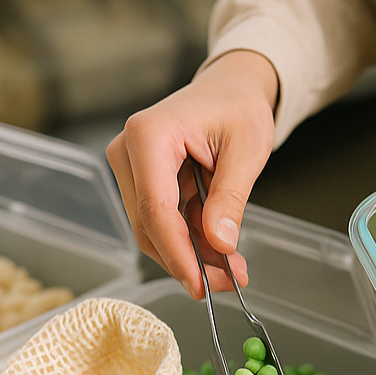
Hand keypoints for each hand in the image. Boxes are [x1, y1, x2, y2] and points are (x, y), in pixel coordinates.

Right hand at [106, 50, 278, 298]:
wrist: (230, 88)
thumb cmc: (238, 107)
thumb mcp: (247, 151)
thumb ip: (231, 199)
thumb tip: (221, 246)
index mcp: (149, 135)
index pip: (155, 209)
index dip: (178, 254)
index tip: (202, 285)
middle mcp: (128, 152)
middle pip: (149, 227)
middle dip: (189, 263)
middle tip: (231, 284)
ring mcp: (131, 169)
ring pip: (154, 232)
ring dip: (193, 258)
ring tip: (234, 273)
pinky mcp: (142, 183)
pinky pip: (163, 225)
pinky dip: (192, 244)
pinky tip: (222, 257)